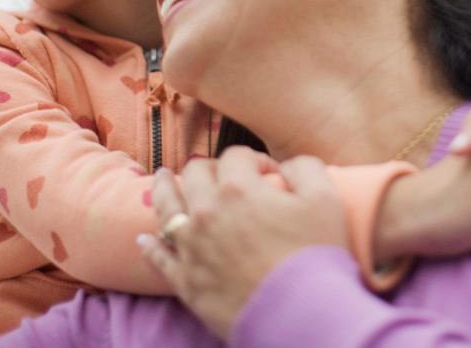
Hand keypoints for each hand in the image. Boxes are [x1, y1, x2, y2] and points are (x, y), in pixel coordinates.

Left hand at [137, 147, 347, 339]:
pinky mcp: (186, 280)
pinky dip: (151, 245)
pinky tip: (144, 238)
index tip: (270, 175)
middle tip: (222, 176)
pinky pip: (159, 257)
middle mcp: (206, 212)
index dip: (255, 160)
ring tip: (160, 178)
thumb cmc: (315, 255)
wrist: (300, 314)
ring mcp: (191, 247)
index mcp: (238, 188)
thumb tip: (286, 165)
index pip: (237, 156)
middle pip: (195, 174)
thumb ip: (305, 167)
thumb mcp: (325, 198)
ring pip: (166, 208)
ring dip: (163, 188)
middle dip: (209, 168)